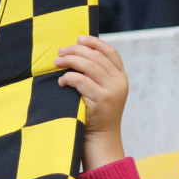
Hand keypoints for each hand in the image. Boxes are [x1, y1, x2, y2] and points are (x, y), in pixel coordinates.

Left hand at [55, 36, 127, 170]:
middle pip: (96, 57)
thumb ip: (97, 74)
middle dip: (76, 51)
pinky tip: (61, 82)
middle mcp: (119, 82)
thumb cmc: (95, 114)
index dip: (94, 42)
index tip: (78, 39)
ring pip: (89, 66)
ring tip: (57, 62)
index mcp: (121, 77)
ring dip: (70, 61)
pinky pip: (81, 81)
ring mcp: (111, 91)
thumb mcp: (102, 91)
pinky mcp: (100, 100)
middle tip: (60, 53)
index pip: (111, 52)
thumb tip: (77, 52)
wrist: (101, 139)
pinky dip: (68, 78)